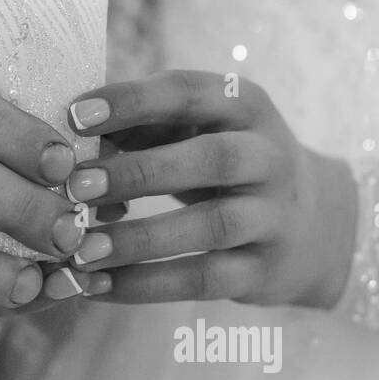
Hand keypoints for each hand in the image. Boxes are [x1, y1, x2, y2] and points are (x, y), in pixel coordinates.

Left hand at [58, 70, 357, 309]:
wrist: (311, 224)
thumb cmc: (221, 165)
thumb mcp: (195, 130)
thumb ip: (140, 129)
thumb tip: (67, 146)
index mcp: (244, 105)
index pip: (189, 92)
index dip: (131, 101)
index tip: (74, 116)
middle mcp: (268, 156)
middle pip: (210, 158)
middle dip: (138, 171)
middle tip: (75, 186)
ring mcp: (273, 216)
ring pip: (211, 226)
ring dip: (140, 238)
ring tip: (82, 249)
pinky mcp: (262, 269)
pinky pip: (204, 279)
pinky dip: (147, 285)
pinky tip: (99, 287)